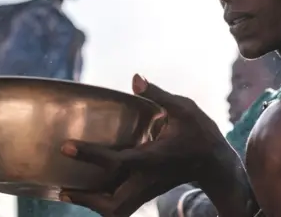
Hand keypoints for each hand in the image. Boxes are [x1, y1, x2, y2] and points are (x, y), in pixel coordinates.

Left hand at [58, 74, 235, 216]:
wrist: (216, 163)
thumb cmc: (200, 132)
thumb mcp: (183, 108)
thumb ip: (157, 94)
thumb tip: (135, 78)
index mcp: (153, 158)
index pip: (116, 161)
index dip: (90, 154)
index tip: (67, 146)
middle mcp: (149, 179)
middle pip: (114, 205)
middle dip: (86, 199)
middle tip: (64, 187)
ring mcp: (149, 189)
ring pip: (118, 212)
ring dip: (93, 206)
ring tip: (70, 192)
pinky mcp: (149, 191)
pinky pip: (122, 206)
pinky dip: (103, 203)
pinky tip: (90, 188)